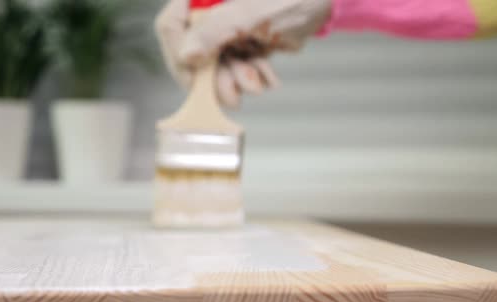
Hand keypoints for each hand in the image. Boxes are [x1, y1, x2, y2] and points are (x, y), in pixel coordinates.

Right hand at [155, 0, 330, 108]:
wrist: (325, 2)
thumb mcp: (252, 14)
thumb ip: (216, 30)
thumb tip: (186, 54)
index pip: (171, 25)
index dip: (179, 56)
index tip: (195, 81)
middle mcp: (209, 8)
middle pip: (193, 50)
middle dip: (217, 75)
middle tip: (233, 96)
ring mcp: (225, 25)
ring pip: (216, 63)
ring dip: (238, 78)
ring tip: (258, 82)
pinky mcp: (241, 40)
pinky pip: (236, 66)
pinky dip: (251, 75)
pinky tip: (268, 76)